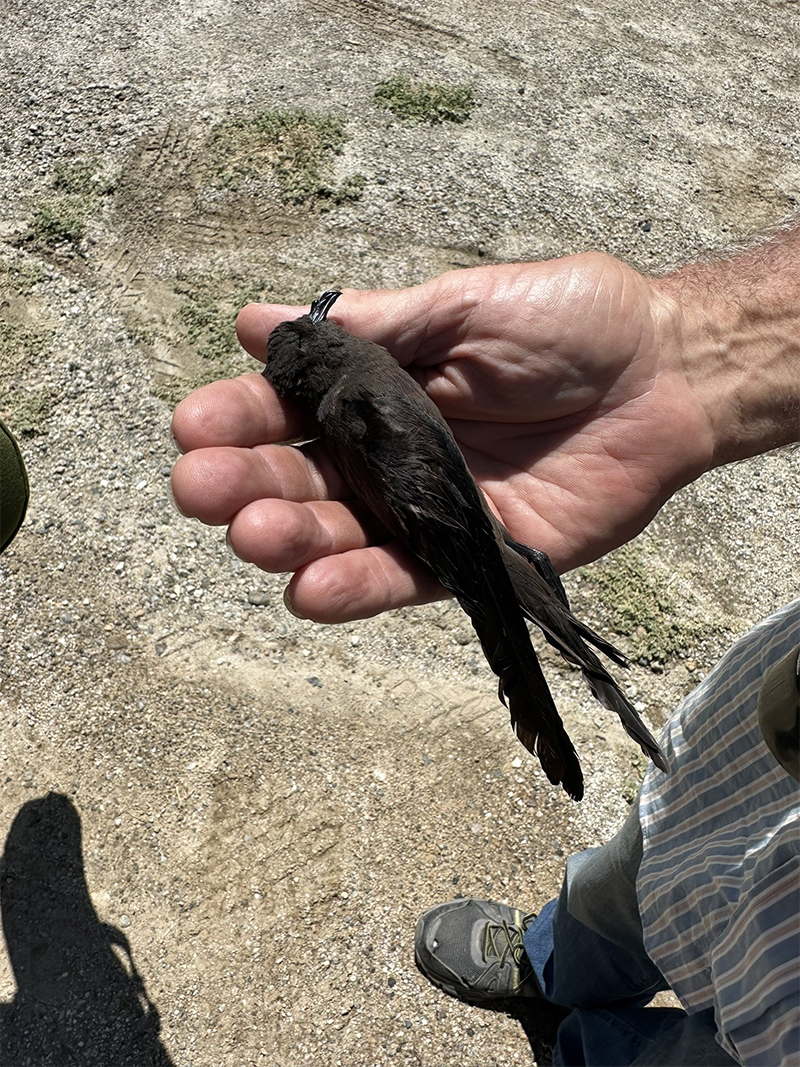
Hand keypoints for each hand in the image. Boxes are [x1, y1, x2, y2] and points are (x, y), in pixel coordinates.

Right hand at [168, 252, 736, 621]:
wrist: (663, 376)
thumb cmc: (569, 324)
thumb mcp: (463, 304)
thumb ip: (371, 325)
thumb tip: (255, 319)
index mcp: (375, 391)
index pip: (289, 409)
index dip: (239, 417)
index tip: (195, 425)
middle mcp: (387, 456)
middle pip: (300, 479)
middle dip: (245, 484)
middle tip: (203, 488)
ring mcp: (424, 510)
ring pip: (339, 536)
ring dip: (290, 539)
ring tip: (254, 535)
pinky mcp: (470, 557)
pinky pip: (404, 579)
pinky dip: (357, 588)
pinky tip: (311, 589)